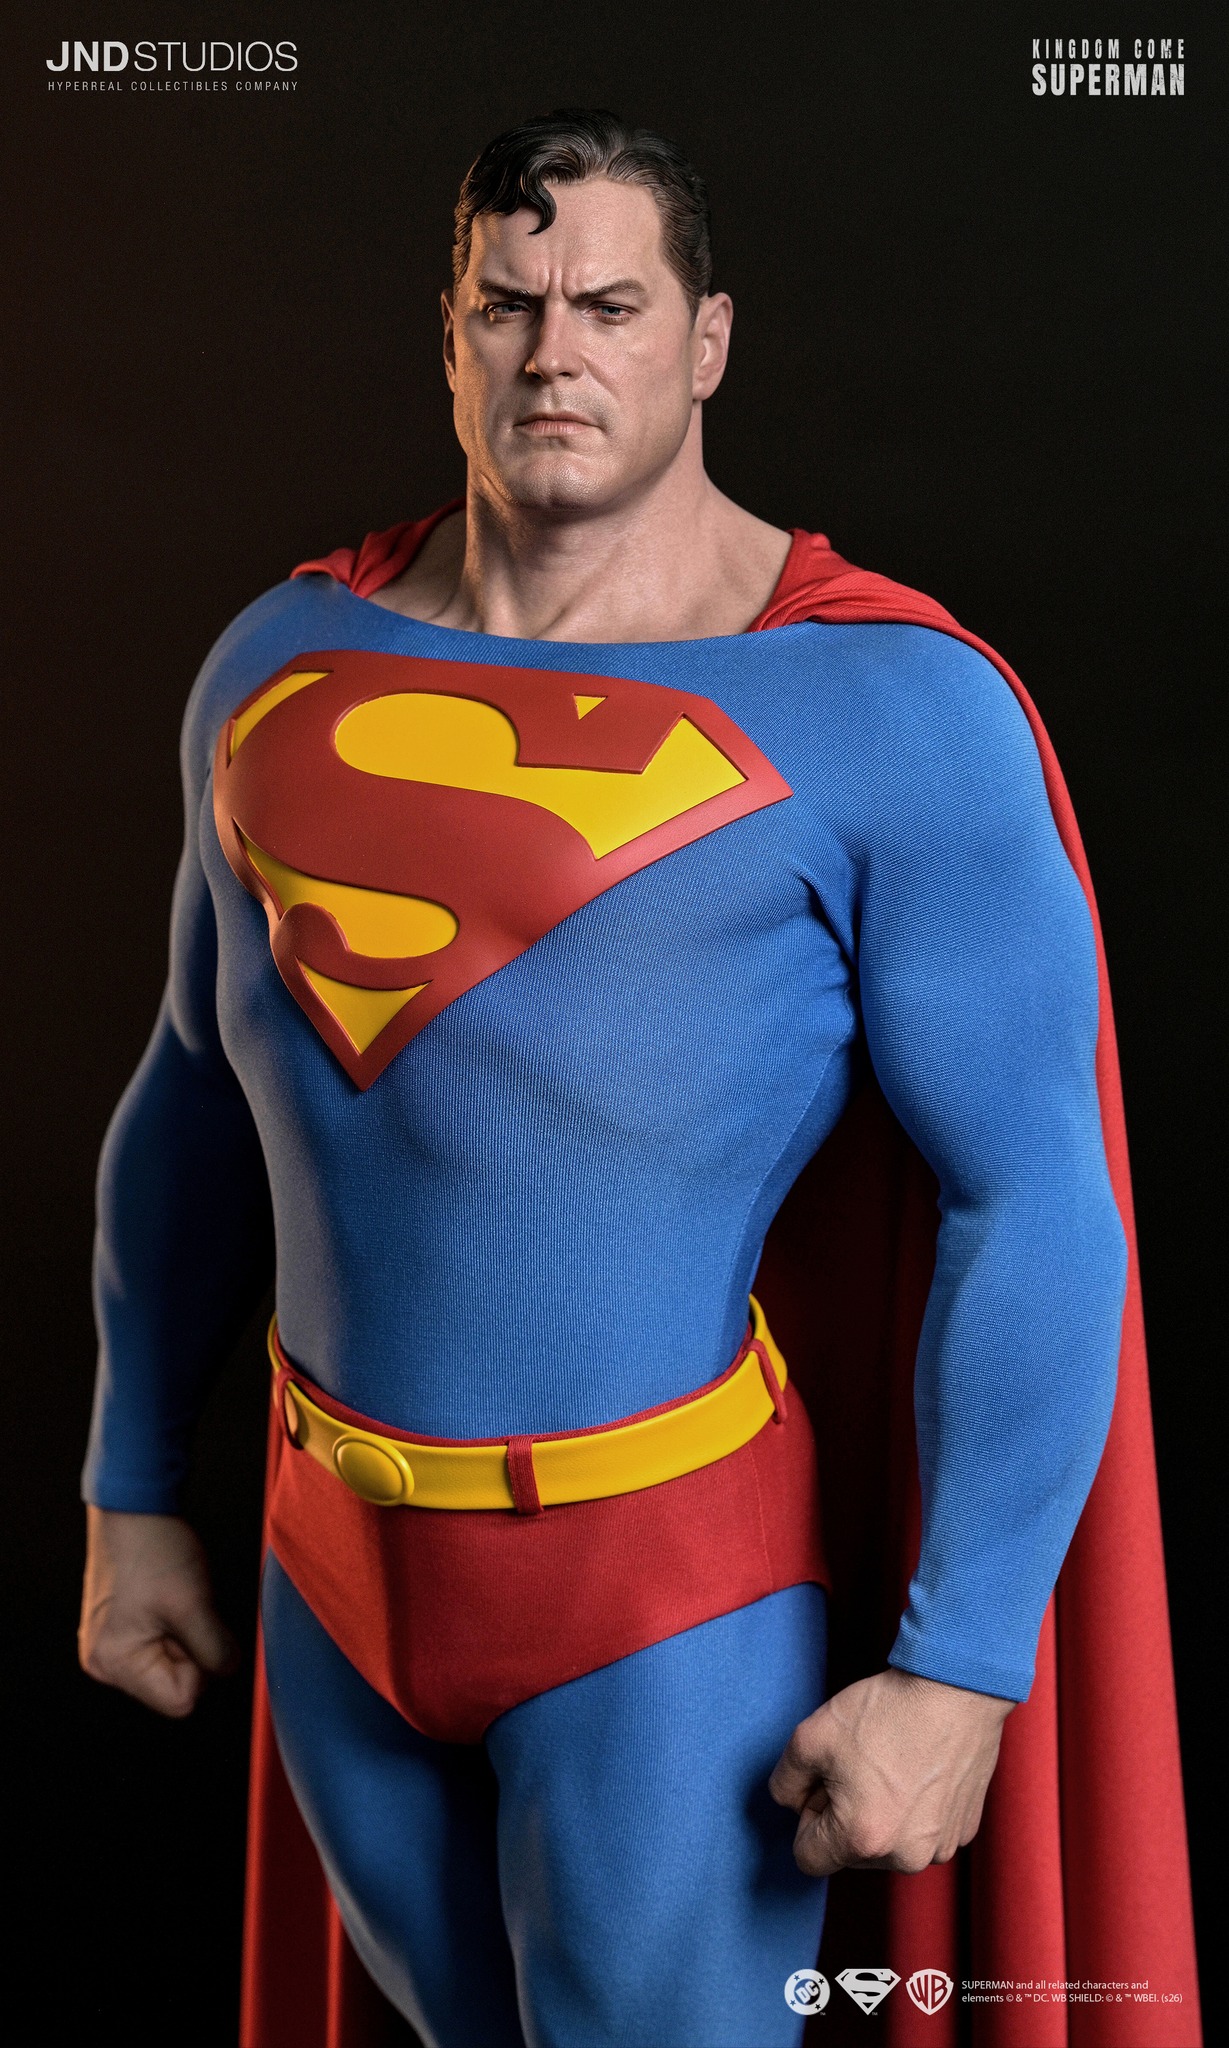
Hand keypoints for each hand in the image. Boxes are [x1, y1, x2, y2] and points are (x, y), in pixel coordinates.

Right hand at [79, 1506, 238, 1717]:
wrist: (134, 1507)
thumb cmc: (156, 1549)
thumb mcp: (195, 1604)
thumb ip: (215, 1650)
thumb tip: (228, 1670)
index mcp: (115, 1663)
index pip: (181, 1701)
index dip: (201, 1667)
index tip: (193, 1625)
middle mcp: (103, 1664)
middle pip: (173, 1685)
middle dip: (191, 1650)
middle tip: (182, 1608)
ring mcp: (108, 1648)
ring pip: (170, 1665)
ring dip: (183, 1636)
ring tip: (173, 1599)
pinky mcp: (118, 1631)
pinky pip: (160, 1646)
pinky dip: (174, 1626)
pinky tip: (166, 1598)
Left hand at [768, 1666, 1012, 1876]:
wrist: (956, 1689)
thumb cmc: (885, 1711)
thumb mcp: (809, 1737)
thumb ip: (784, 1782)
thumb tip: (791, 1803)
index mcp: (863, 1840)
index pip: (808, 1858)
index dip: (807, 1817)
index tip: (825, 1782)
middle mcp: (906, 1857)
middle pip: (850, 1854)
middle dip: (844, 1816)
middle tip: (859, 1764)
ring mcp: (940, 1847)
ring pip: (888, 1845)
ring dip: (880, 1814)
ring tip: (892, 1763)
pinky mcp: (963, 1831)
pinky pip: (922, 1832)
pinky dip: (914, 1809)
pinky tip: (919, 1768)